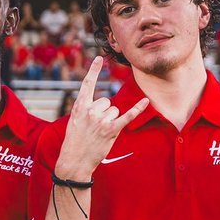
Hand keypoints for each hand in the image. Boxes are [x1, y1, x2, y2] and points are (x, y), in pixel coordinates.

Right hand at [55, 57, 148, 180]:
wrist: (74, 160)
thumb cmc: (74, 142)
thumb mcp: (75, 121)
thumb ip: (86, 109)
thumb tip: (104, 104)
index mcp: (79, 106)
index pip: (87, 84)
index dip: (94, 71)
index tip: (99, 58)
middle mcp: (90, 110)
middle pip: (106, 101)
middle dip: (104, 113)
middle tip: (94, 127)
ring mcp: (101, 120)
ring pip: (114, 110)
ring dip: (111, 121)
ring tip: (100, 132)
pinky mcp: (111, 130)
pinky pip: (127, 116)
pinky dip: (137, 109)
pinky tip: (145, 101)